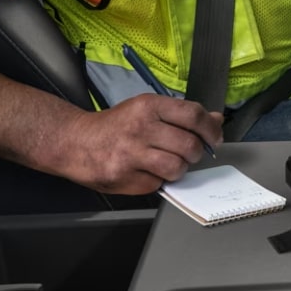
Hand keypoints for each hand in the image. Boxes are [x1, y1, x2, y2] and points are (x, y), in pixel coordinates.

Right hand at [51, 95, 223, 193]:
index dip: (210, 128)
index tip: (214, 137)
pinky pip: (158, 184)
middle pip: (189, 145)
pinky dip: (159, 180)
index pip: (193, 115)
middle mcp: (141, 128)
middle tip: (188, 152)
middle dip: (195, 152)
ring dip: (179, 168)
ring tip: (169, 162)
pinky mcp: (125, 177)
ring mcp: (132, 155)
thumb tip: (215, 120)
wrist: (75, 142)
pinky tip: (147, 170)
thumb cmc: (115, 125)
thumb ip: (181, 115)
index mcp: (148, 106)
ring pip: (177, 168)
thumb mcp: (146, 109)